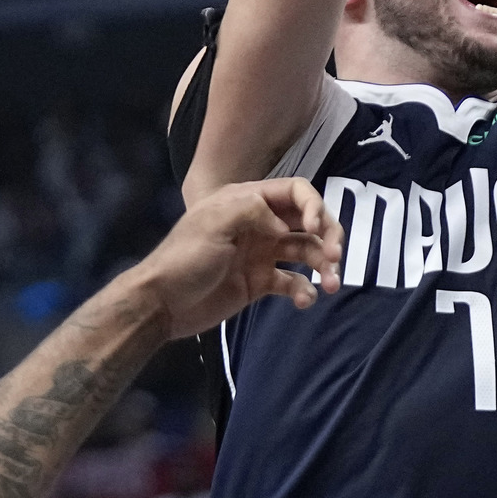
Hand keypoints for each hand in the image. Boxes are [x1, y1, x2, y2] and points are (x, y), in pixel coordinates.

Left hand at [130, 178, 344, 339]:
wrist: (161, 304)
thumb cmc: (183, 258)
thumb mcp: (214, 223)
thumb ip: (252, 211)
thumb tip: (284, 227)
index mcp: (248, 202)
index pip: (296, 193)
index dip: (314, 207)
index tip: (317, 229)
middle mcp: (260, 224)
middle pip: (308, 222)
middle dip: (328, 236)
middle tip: (335, 258)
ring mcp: (261, 253)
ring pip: (306, 253)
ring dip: (323, 266)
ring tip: (333, 285)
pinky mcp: (259, 282)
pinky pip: (292, 282)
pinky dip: (304, 290)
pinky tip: (304, 301)